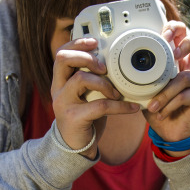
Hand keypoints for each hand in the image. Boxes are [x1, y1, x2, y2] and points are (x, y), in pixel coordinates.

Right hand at [51, 37, 139, 157]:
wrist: (74, 147)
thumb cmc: (84, 118)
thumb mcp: (85, 96)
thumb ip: (91, 80)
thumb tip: (113, 64)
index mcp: (60, 81)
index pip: (62, 53)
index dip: (77, 44)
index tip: (95, 42)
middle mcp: (58, 89)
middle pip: (64, 59)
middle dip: (88, 58)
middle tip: (104, 68)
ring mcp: (63, 103)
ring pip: (81, 80)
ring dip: (105, 84)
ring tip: (117, 93)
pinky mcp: (74, 117)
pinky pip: (100, 106)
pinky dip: (120, 107)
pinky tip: (132, 108)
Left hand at [144, 22, 189, 154]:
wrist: (170, 131)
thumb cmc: (159, 106)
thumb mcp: (146, 88)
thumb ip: (141, 75)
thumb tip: (121, 65)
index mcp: (180, 58)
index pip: (184, 32)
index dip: (176, 28)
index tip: (162, 37)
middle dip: (188, 42)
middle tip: (173, 54)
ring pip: (184, 77)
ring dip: (164, 93)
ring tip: (152, 105)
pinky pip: (185, 96)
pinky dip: (169, 105)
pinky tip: (161, 113)